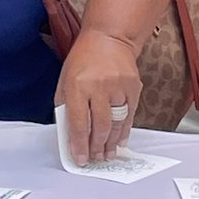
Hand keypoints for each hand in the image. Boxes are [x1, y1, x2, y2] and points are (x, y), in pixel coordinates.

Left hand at [55, 28, 141, 164]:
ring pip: (116, 124)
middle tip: (95, 159)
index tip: (80, 159)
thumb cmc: (82, 58)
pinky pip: (129, 115)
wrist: (109, 38)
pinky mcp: (133, 88)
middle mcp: (98, 87)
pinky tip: (120, 140)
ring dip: (111, 143)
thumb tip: (69, 132)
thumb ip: (65, 104)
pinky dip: (125, 131)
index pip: (78, 122)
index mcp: (77, 85)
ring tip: (107, 155)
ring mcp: (118, 87)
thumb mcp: (65, 78)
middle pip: (99, 126)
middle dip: (97, 147)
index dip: (79, 144)